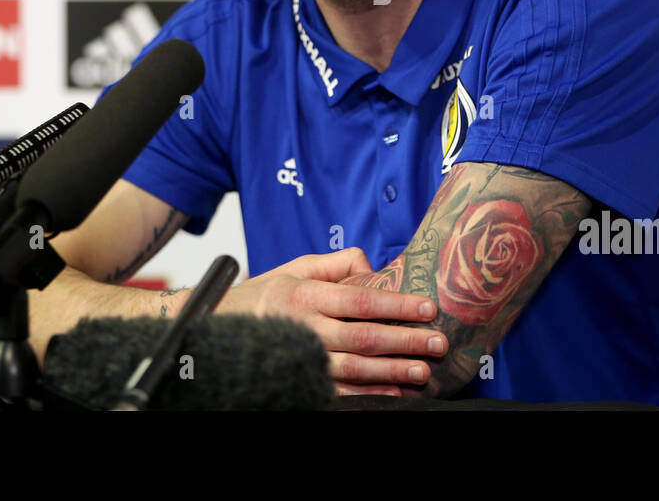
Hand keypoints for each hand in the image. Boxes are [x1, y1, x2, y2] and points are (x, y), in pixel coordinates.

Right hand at [215, 247, 446, 397]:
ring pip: (352, 368)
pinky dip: (367, 395)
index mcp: (306, 294)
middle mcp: (304, 327)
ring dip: (390, 372)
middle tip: (437, 344)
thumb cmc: (269, 292)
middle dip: (403, 341)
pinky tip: (392, 394)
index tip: (427, 308)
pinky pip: (337, 391)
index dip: (396, 304)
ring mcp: (300, 357)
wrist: (222, 322)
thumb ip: (339, 263)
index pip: (359, 299)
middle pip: (361, 337)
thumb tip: (375, 268)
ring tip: (421, 373)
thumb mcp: (299, 266)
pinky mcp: (298, 378)